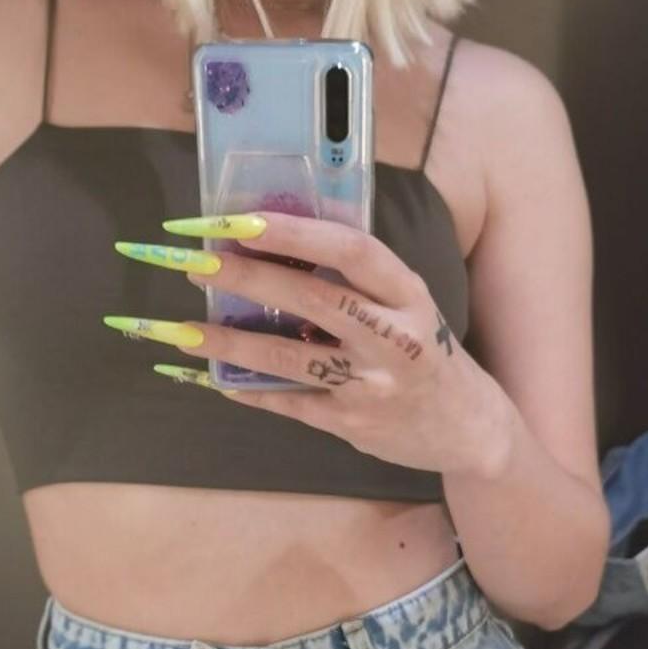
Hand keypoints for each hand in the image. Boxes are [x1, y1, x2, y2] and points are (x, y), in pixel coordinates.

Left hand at [104, 211, 512, 478]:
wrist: (466, 428)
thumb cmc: (424, 353)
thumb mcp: (407, 306)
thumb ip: (355, 281)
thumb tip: (270, 246)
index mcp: (409, 294)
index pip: (352, 250)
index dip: (295, 232)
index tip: (241, 220)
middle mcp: (395, 337)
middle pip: (315, 298)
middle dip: (250, 277)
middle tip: (196, 262)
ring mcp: (373, 385)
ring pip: (292, 357)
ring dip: (231, 341)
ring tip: (181, 329)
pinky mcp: (353, 424)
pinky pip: (290, 401)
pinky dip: (249, 389)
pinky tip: (212, 376)